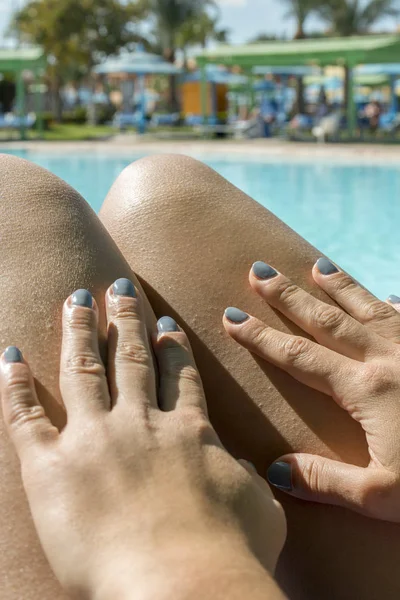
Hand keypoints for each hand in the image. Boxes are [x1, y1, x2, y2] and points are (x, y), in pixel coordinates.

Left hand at [1, 279, 285, 599]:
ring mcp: (96, 440)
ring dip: (79, 330)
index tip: (162, 321)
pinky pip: (26, 415)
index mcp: (189, 431)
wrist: (183, 587)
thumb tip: (245, 465)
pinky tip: (9, 354)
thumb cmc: (229, 554)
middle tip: (118, 288)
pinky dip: (15, 383)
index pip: (179, 375)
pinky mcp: (51, 468)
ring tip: (75, 299)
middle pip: (132, 358)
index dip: (171, 345)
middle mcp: (142, 423)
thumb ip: (248, 478)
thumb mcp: (258, 507)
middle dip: (125, 319)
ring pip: (85, 368)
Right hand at [224, 258, 399, 522]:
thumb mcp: (383, 495)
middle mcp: (387, 355)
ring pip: (367, 306)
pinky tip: (389, 294)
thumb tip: (275, 470)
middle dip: (287, 295)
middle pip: (325, 319)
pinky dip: (394, 303)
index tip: (232, 317)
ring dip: (338, 285)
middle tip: (259, 270)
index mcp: (366, 388)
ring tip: (314, 264)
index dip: (260, 337)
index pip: (298, 357)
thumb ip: (327, 482)